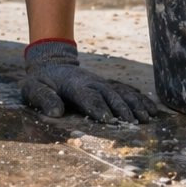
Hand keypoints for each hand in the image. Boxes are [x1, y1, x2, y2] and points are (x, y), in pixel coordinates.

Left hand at [20, 40, 156, 123]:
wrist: (51, 63)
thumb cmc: (41, 81)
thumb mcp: (33, 88)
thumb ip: (43, 98)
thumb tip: (55, 112)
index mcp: (73, 84)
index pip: (87, 95)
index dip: (98, 106)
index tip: (108, 119)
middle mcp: (91, 82)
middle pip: (109, 94)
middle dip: (121, 108)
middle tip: (131, 122)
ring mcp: (101, 83)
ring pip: (121, 92)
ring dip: (135, 104)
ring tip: (147, 118)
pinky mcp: (108, 86)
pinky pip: (126, 92)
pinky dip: (140, 100)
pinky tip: (152, 110)